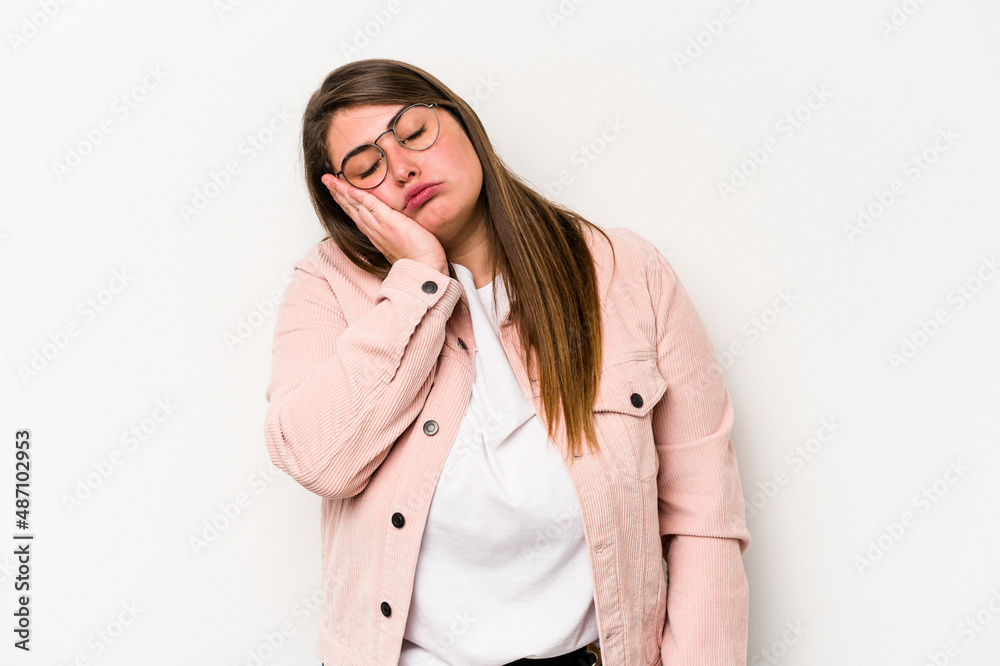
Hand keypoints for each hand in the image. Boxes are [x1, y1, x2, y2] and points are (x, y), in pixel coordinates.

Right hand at [321, 175, 447, 274]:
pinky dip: (359, 197)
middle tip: (325, 180)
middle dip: (337, 193)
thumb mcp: (404, 242)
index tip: (335, 191)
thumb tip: (399, 224)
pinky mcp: (390, 222)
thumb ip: (396, 232)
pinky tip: (349, 189)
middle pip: (351, 209)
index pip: (357, 214)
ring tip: (330, 180)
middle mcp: (374, 230)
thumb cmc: (420, 258)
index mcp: (377, 234)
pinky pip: (371, 206)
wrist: (425, 268)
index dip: (345, 202)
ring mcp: (380, 227)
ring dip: (342, 192)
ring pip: (356, 206)